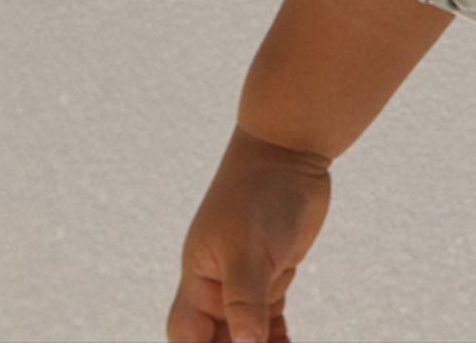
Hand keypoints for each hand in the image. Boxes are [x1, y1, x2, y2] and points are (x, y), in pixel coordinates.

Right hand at [166, 126, 333, 342]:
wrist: (289, 152)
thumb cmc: (259, 194)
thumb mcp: (249, 249)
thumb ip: (245, 299)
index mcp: (198, 281)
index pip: (187, 337)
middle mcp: (216, 287)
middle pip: (217, 341)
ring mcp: (245, 282)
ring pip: (246, 335)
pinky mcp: (272, 275)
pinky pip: (270, 321)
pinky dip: (279, 338)